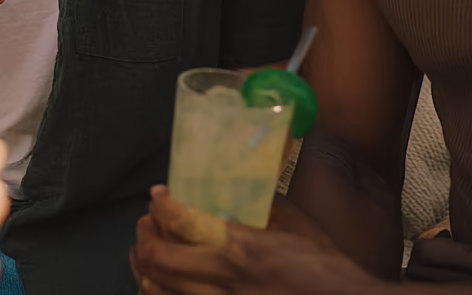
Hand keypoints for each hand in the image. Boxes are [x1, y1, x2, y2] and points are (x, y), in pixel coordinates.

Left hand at [131, 189, 389, 294]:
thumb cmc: (327, 270)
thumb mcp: (296, 225)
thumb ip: (264, 206)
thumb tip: (243, 187)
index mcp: (240, 248)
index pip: (179, 219)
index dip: (161, 204)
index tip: (159, 196)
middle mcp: (222, 282)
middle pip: (156, 258)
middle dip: (144, 235)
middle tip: (148, 222)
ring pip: (155, 291)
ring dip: (145, 267)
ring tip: (148, 252)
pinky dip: (160, 294)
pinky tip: (163, 284)